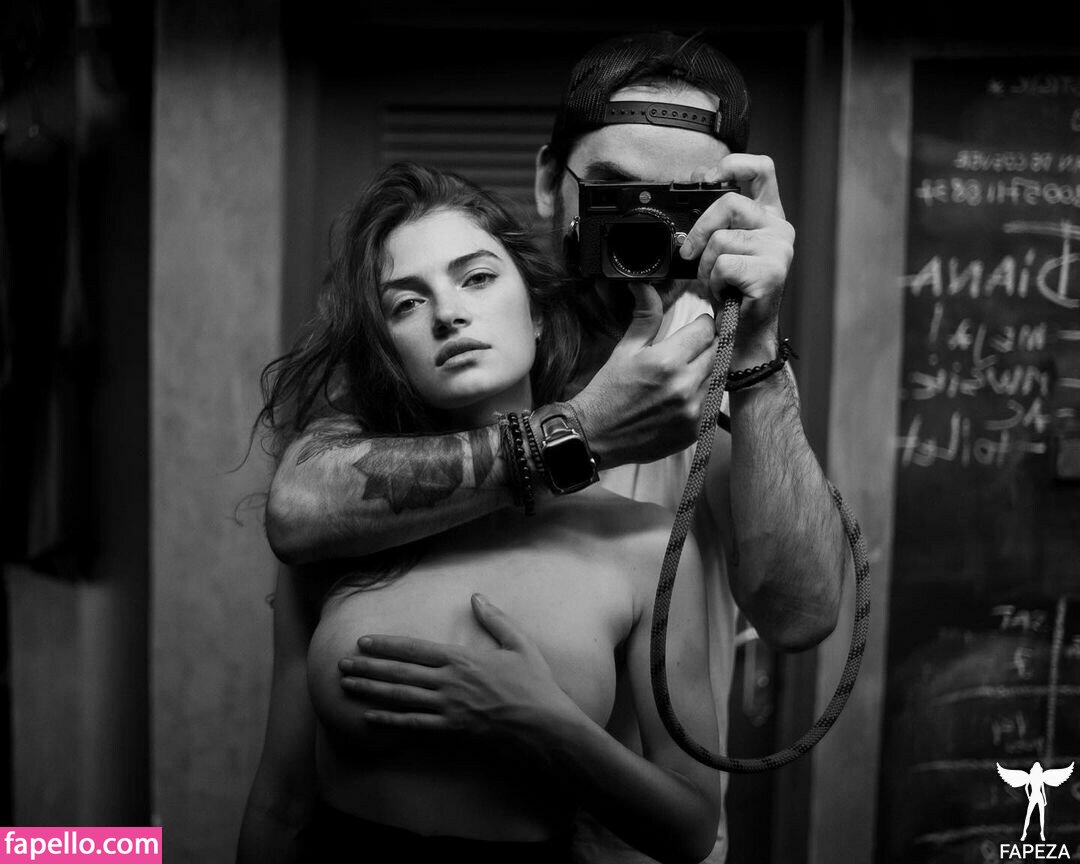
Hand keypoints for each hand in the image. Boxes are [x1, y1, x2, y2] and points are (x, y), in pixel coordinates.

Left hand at [338, 594, 576, 738]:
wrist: (544, 723)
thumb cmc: (534, 684)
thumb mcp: (519, 644)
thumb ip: (495, 619)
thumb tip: (477, 596)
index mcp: (461, 658)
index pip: (415, 649)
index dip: (386, 645)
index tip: (363, 641)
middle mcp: (449, 681)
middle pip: (399, 673)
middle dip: (367, 668)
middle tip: (340, 665)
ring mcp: (448, 707)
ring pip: (400, 698)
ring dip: (370, 691)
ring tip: (346, 687)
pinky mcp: (451, 730)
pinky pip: (413, 725)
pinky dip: (389, 722)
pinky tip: (369, 719)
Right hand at [567, 282, 716, 466]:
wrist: (595, 436)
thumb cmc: (607, 391)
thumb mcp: (625, 350)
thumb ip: (645, 317)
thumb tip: (644, 286)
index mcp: (666, 361)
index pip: (706, 330)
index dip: (702, 324)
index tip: (694, 327)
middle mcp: (684, 386)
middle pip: (717, 352)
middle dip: (705, 346)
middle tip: (688, 350)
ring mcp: (692, 411)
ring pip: (717, 378)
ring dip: (705, 372)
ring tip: (682, 375)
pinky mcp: (694, 430)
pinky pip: (710, 403)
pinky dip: (700, 396)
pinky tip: (679, 397)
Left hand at [678, 155, 793, 362]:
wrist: (742, 333)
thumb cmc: (730, 291)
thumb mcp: (721, 246)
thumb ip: (714, 217)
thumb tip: (692, 184)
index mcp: (768, 216)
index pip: (761, 168)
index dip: (733, 164)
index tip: (706, 176)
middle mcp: (779, 228)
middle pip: (729, 203)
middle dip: (700, 229)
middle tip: (690, 253)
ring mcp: (779, 249)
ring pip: (721, 238)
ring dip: (706, 265)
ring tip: (717, 281)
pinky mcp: (771, 272)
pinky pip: (723, 263)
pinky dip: (713, 281)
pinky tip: (725, 292)